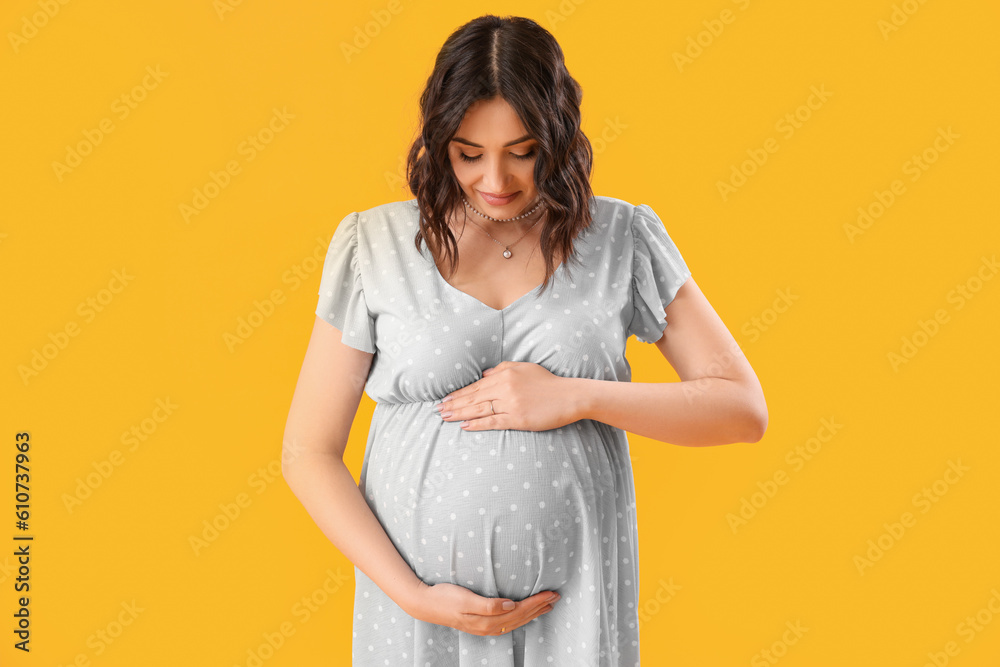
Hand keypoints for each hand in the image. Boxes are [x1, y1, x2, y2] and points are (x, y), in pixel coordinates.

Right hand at [406, 580, 559, 635]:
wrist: (425, 604)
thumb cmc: (444, 597)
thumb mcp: (465, 599)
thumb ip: (488, 605)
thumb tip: (511, 605)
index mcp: (487, 620)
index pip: (519, 611)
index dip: (536, 603)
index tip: (551, 593)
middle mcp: (489, 626)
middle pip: (521, 617)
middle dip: (539, 607)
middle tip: (556, 597)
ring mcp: (485, 627)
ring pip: (516, 621)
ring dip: (533, 613)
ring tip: (547, 605)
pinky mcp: (481, 623)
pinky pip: (508, 622)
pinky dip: (520, 616)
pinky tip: (524, 612)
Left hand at [436, 361, 580, 430]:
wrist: (570, 396)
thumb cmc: (548, 382)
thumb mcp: (524, 368)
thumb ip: (501, 369)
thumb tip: (482, 374)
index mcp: (505, 374)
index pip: (476, 385)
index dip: (459, 393)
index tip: (445, 398)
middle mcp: (505, 388)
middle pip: (474, 397)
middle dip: (454, 404)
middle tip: (438, 410)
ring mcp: (511, 404)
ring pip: (479, 409)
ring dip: (460, 414)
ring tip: (445, 417)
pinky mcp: (518, 419)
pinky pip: (493, 422)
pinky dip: (477, 424)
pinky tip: (465, 426)